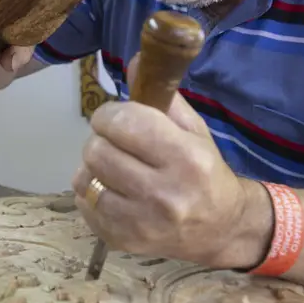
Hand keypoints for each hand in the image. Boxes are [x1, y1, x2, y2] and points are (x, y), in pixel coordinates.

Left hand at [71, 57, 261, 266]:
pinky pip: (84, 205)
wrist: (219, 229)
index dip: (111, 114)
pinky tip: (113, 190)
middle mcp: (163, 194)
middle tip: (115, 142)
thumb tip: (134, 61)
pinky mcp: (123, 241)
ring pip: (84, 179)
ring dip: (93, 167)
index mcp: (185, 158)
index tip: (116, 116)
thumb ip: (163, 95)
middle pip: (97, 150)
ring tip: (113, 166)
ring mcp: (141, 222)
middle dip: (101, 139)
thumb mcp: (193, 130)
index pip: (125, 122)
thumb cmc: (204, 172)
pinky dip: (91, 193)